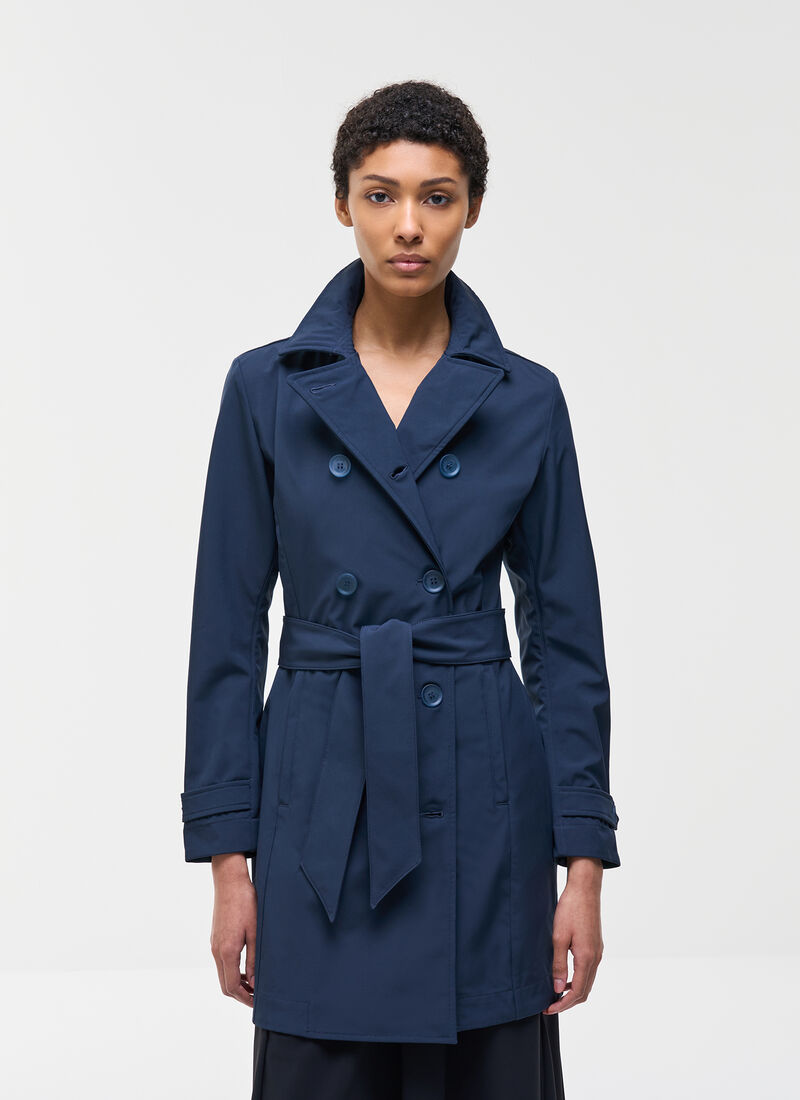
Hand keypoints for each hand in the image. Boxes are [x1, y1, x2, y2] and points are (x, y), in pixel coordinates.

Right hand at [210, 853, 257, 1005]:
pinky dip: (233, 971)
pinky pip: (222, 962)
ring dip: (236, 983)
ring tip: (255, 985)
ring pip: (222, 973)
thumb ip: (255, 959)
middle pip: (224, 984)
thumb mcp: (255, 932)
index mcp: (227, 951)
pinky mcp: (216, 937)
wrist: (229, 880)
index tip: (258, 1003)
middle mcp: (216, 950)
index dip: (245, 999)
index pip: (232, 986)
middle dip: (240, 994)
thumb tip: (255, 984)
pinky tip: (247, 967)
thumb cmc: (245, 902)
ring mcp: (214, 943)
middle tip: (257, 998)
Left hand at [543, 856, 603, 1013]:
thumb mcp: (558, 937)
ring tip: (555, 994)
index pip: (577, 992)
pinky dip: (578, 979)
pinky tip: (564, 976)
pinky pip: (588, 970)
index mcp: (587, 957)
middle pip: (585, 991)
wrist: (585, 889)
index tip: (548, 1009)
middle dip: (568, 1002)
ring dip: (573, 991)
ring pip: (588, 981)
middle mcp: (596, 957)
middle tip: (550, 1005)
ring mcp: (598, 952)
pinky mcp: (596, 945)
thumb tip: (557, 989)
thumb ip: (558, 965)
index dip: (563, 1004)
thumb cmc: (570, 909)